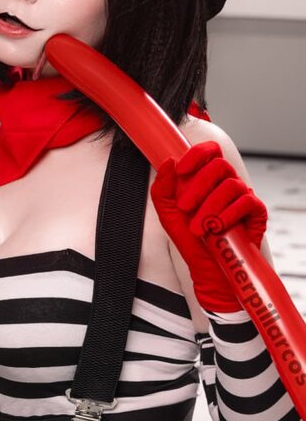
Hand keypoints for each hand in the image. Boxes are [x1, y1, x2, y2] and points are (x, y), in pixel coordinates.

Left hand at [151, 141, 266, 312]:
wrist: (208, 269)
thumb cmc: (190, 239)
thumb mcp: (168, 214)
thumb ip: (163, 188)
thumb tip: (170, 161)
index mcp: (207, 179)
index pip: (209, 151)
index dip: (196, 154)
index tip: (181, 170)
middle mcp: (226, 183)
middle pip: (219, 165)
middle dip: (198, 185)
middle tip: (184, 207)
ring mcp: (243, 197)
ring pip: (231, 185)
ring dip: (210, 207)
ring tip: (198, 228)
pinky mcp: (256, 212)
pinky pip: (246, 202)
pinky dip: (228, 215)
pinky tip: (217, 228)